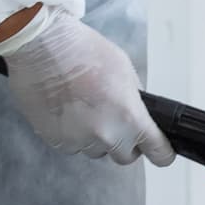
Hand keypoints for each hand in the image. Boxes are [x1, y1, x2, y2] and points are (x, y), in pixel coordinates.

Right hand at [0, 10, 173, 165]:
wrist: (43, 48)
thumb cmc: (85, 52)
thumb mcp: (126, 71)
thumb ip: (134, 100)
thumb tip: (138, 114)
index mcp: (131, 118)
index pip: (158, 152)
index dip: (161, 153)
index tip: (161, 152)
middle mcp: (106, 136)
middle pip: (124, 155)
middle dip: (124, 142)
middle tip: (115, 120)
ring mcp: (78, 140)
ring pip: (95, 150)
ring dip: (95, 137)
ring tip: (85, 109)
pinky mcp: (54, 140)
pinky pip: (71, 145)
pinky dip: (72, 134)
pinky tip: (67, 110)